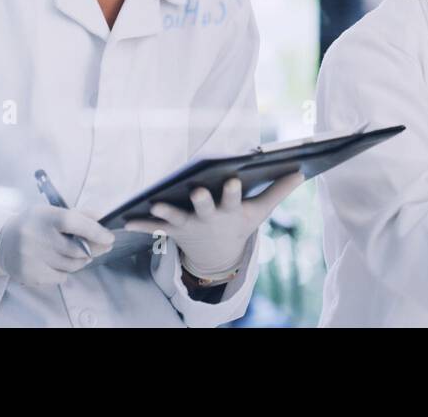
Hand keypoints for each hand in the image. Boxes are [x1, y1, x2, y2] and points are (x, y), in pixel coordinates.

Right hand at [0, 205, 114, 286]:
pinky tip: (57, 263)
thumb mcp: (52, 212)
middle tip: (101, 248)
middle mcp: (36, 237)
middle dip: (93, 250)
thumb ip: (78, 214)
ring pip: (71, 265)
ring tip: (75, 254)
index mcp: (45, 217)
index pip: (74, 223)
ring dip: (80, 261)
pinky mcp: (29, 274)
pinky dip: (65, 272)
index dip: (95, 231)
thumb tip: (102, 217)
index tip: (109, 238)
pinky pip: (60, 278)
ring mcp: (31, 257)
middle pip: (77, 249)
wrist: (0, 242)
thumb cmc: (34, 225)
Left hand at [124, 172, 302, 276]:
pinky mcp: (171, 230)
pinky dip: (140, 224)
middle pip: (204, 208)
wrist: (217, 255)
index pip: (232, 199)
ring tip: (155, 203)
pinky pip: (153, 228)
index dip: (232, 191)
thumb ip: (279, 191)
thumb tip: (303, 172)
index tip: (232, 180)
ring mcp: (189, 224)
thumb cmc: (239, 222)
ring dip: (165, 212)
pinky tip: (124, 219)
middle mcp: (209, 218)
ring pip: (176, 218)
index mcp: (230, 211)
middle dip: (201, 201)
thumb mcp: (260, 211)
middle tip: (197, 191)